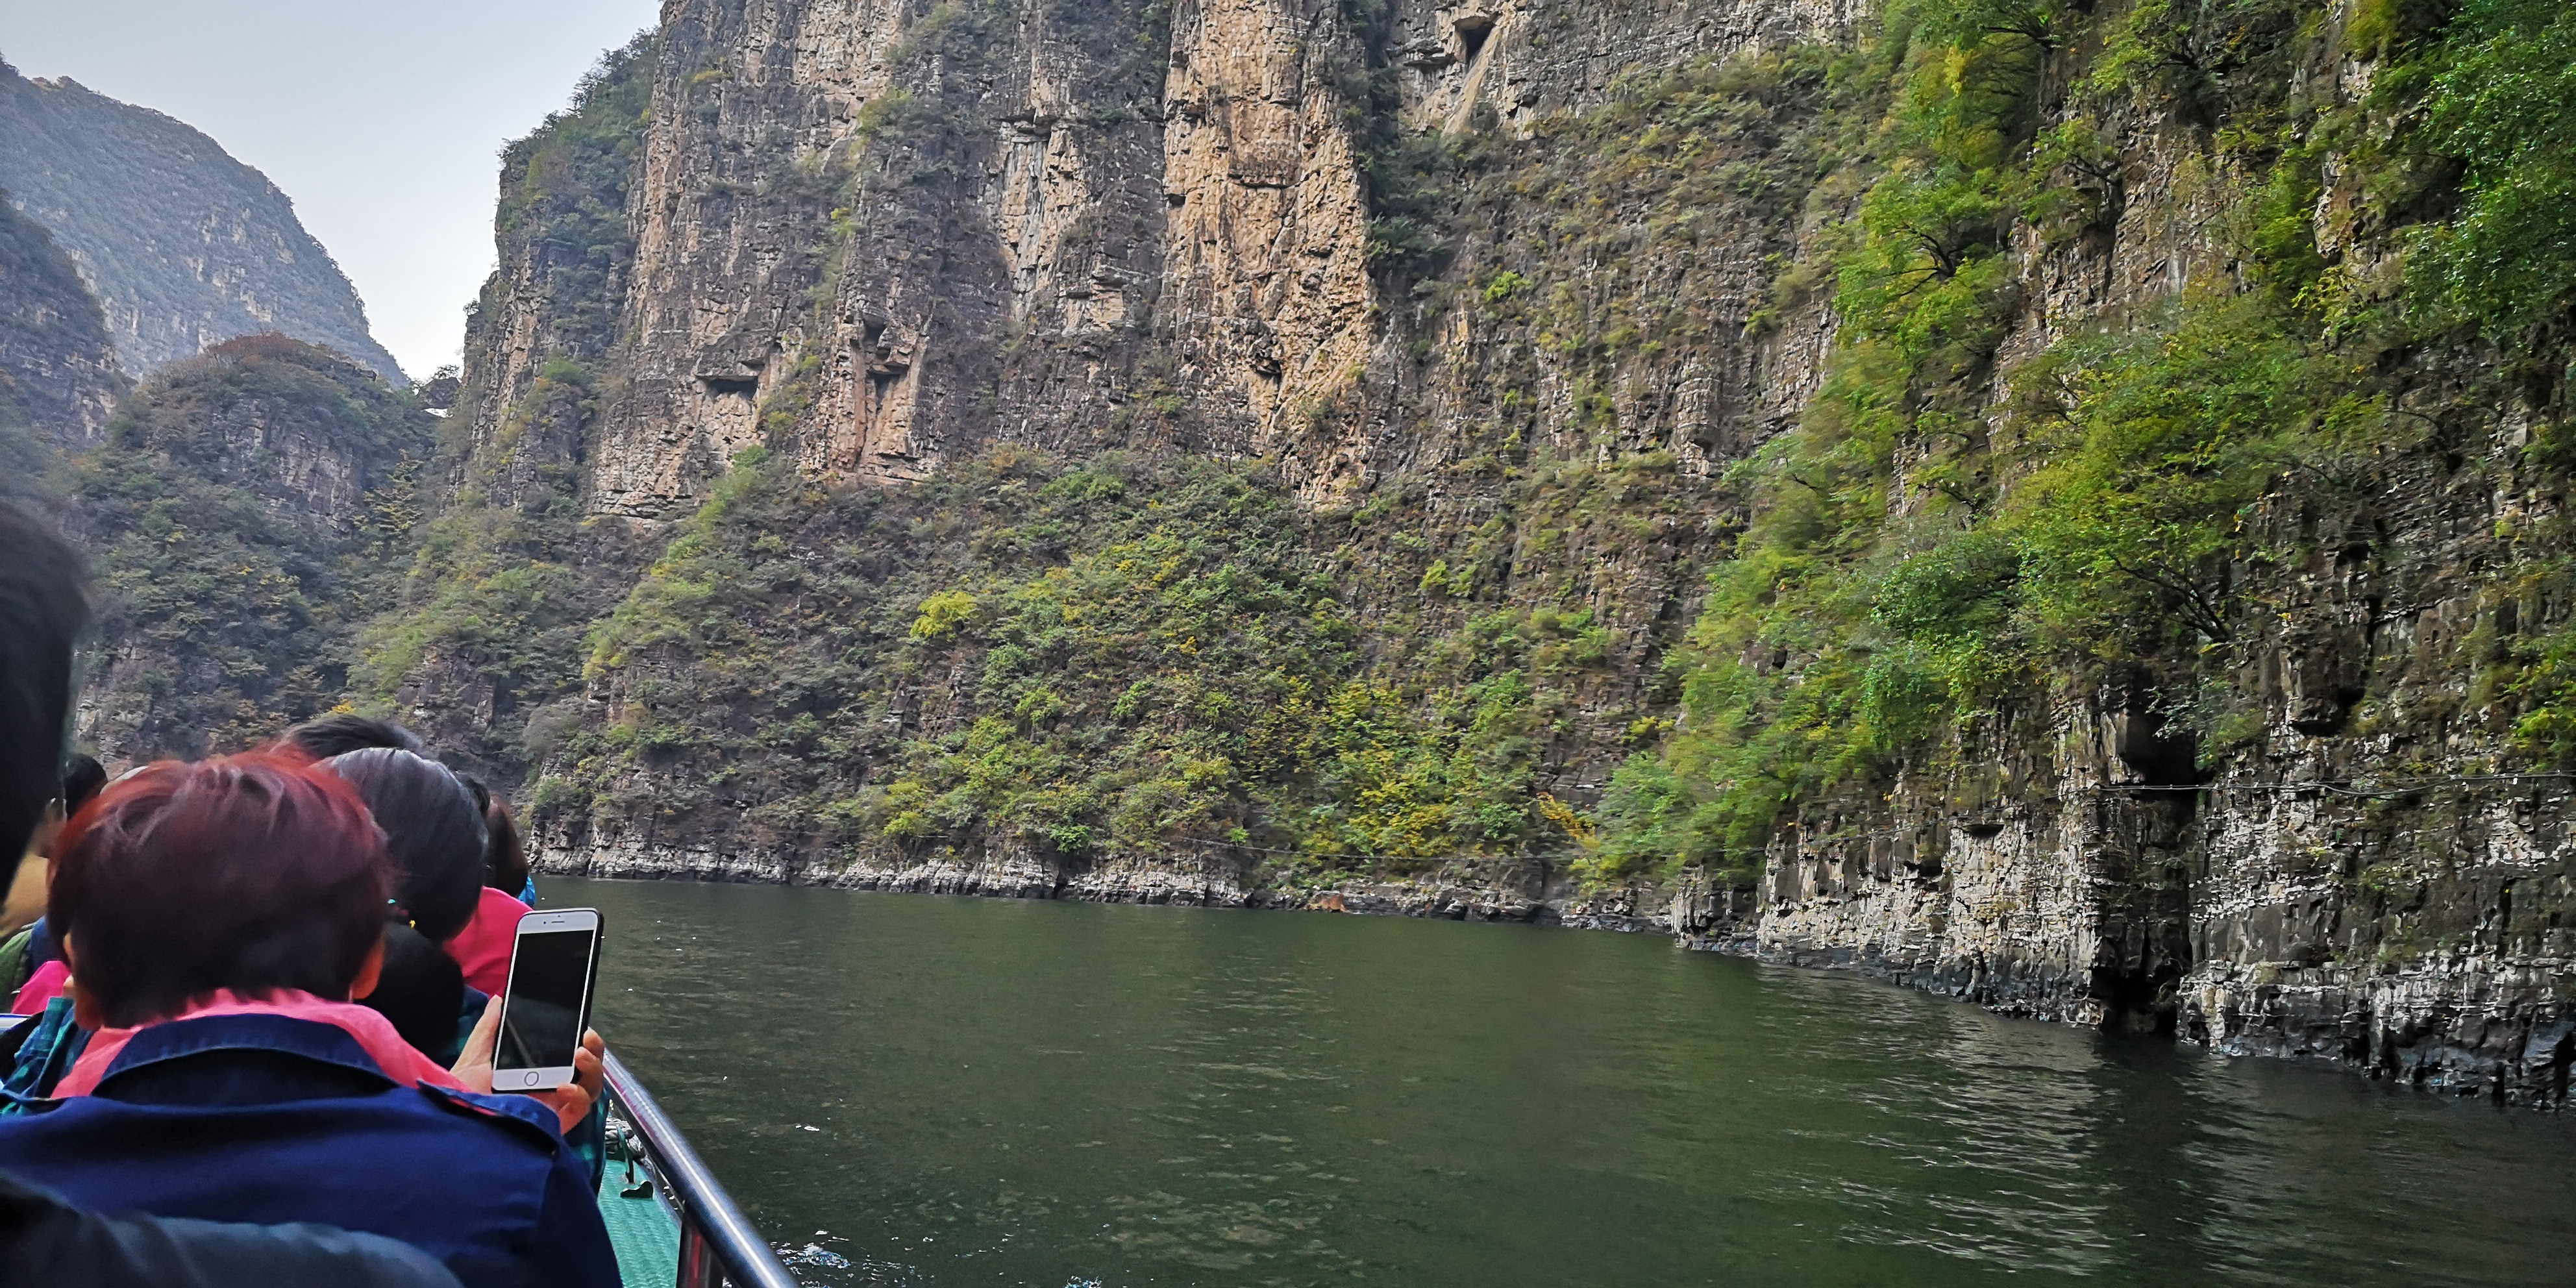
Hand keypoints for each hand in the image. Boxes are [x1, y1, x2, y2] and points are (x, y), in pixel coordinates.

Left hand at [451, 996, 607, 1135]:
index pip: (568, 1054)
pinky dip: (579, 1095)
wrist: (455, 1120)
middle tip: (586, 1038)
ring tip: (579, 1056)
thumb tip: (500, 1000)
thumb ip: (490, 1027)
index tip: (581, 1025)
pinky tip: (564, 1086)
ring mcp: (553, 1106)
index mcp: (535, 1071)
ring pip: (590, 1088)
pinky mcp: (554, 1123)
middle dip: (594, 1051)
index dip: (581, 1040)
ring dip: (592, 1069)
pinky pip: (580, 1110)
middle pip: (587, 1070)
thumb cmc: (462, 1091)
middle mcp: (549, 1087)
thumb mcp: (475, 1055)